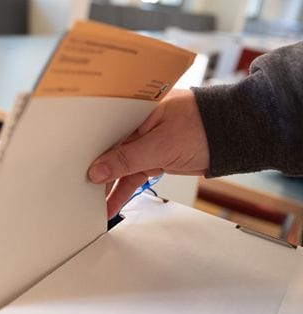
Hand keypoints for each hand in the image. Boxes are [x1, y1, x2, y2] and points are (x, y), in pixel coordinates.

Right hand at [87, 89, 209, 217]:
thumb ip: (127, 159)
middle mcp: (136, 123)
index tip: (76, 168)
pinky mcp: (153, 156)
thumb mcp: (160, 145)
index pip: (103, 130)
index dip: (88, 149)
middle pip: (108, 150)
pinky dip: (123, 189)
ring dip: (108, 185)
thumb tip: (98, 171)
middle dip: (95, 170)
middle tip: (79, 189)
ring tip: (93, 204)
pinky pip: (132, 174)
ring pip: (119, 165)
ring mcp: (145, 141)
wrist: (236, 135)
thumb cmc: (205, 125)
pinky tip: (112, 204)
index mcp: (135, 109)